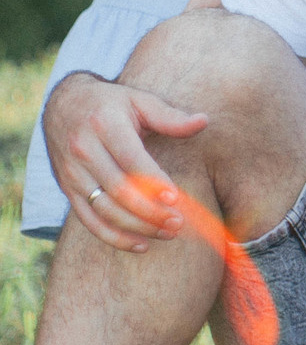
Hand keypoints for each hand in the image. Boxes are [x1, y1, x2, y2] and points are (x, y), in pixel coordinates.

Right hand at [43, 72, 206, 250]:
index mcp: (105, 125)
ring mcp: (73, 173)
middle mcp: (84, 150)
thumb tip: (203, 121)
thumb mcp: (138, 100)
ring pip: (104, 210)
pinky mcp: (68, 190)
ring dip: (137, 227)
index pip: (131, 160)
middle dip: (150, 212)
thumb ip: (169, 116)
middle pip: (118, 190)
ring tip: (167, 233)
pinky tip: (141, 244)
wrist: (63, 106)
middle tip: (178, 223)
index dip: (153, 182)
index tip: (176, 198)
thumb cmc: (110, 104)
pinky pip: (89, 221)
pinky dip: (114, 237)